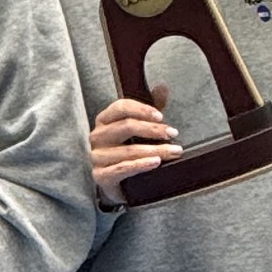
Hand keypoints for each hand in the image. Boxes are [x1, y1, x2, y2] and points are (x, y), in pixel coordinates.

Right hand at [89, 88, 179, 206]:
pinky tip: (156, 162)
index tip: (161, 116)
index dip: (142, 110)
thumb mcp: (138, 129)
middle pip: (126, 126)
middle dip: (153, 130)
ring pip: (128, 151)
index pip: (121, 107)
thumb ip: (148, 110)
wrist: (116, 184)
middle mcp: (97, 136)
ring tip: (174, 151)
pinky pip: (122, 169)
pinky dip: (141, 165)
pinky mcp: (100, 176)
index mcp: (105, 120)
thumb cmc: (126, 151)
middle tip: (173, 134)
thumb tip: (163, 87)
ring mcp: (97, 157)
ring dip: (155, 150)